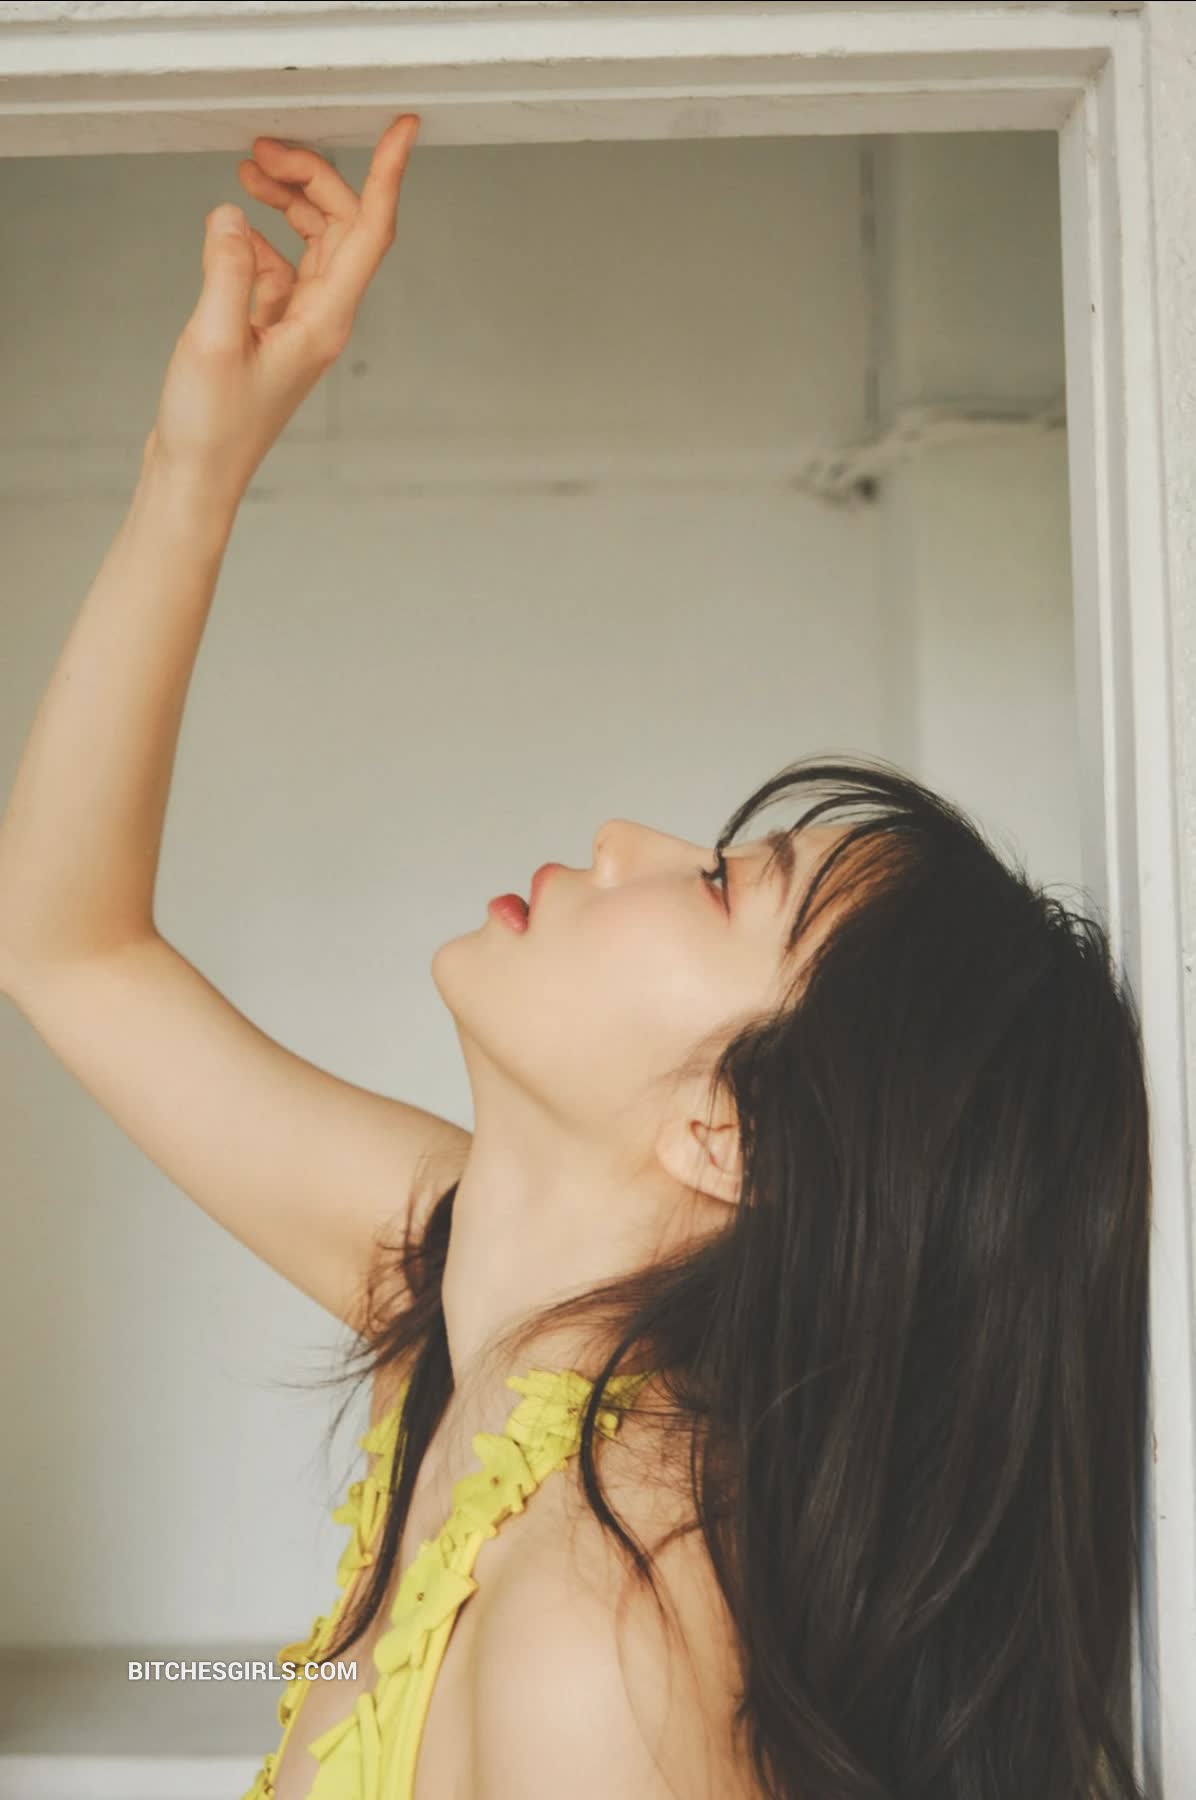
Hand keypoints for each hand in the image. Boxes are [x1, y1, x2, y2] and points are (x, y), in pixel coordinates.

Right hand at [143, 114, 419, 498]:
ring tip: (249, 172)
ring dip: (289, 200)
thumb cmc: (211, 428)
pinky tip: (233, 232)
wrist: (198, 476)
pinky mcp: (275, 331)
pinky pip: (284, 267)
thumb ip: (226, 271)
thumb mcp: (213, 340)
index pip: (370, 232)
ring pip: (315, 242)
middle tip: (262, 150)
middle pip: (342, 225)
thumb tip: (232, 216)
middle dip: (311, 177)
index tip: (402, 128)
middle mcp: (324, 319)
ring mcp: (302, 325)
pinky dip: (263, 238)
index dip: (388, 174)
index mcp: (325, 321)